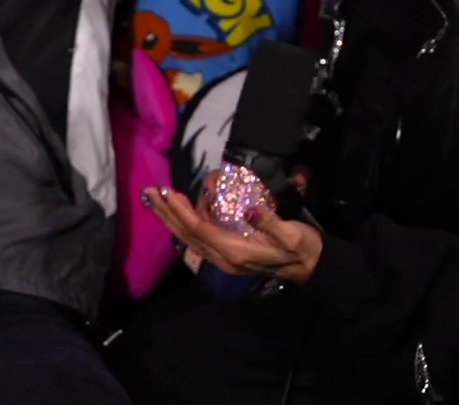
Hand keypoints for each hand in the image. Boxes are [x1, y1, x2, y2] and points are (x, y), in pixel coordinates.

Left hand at [144, 185, 323, 285]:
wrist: (309, 267)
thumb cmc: (301, 248)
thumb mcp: (292, 234)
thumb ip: (270, 222)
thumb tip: (249, 209)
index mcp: (235, 252)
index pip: (199, 229)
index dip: (181, 211)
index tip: (167, 192)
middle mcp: (223, 258)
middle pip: (187, 234)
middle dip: (167, 213)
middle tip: (149, 192)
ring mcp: (223, 259)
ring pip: (189, 238)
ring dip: (171, 218)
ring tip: (156, 200)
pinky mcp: (226, 255)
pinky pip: (197, 239)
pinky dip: (183, 225)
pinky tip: (177, 214)